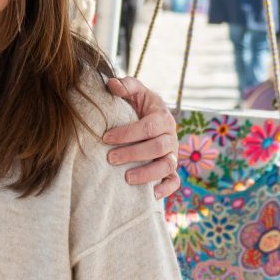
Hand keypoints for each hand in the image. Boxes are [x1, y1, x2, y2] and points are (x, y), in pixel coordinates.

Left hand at [102, 74, 180, 199]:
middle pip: (158, 147)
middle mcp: (171, 137)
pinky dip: (166, 189)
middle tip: (110, 158)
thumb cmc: (139, 106)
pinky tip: (150, 195)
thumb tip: (112, 85)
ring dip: (148, 173)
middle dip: (134, 153)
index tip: (105, 138)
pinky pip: (175, 182)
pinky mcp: (171, 170)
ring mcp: (172, 155)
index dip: (127, 133)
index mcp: (163, 118)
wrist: (150, 119)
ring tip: (127, 178)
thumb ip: (125, 85)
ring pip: (167, 166)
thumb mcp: (135, 92)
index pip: (148, 127)